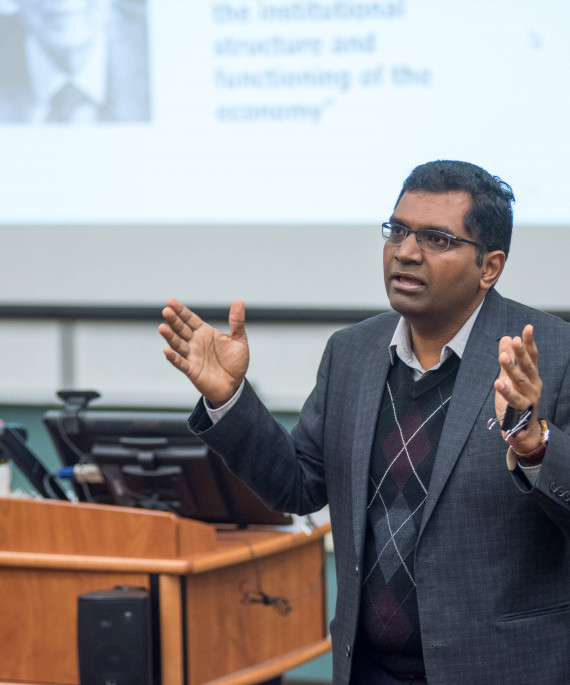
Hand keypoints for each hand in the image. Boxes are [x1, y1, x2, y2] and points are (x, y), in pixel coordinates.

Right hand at [158, 298, 248, 407]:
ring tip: (162, 327)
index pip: (190, 319)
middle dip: (174, 320)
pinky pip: (180, 363)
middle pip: (181, 329)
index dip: (181, 311)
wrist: (235, 385)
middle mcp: (195, 342)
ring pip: (178, 344)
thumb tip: (239, 301)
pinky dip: (173, 358)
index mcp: (205, 332)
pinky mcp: (192, 370)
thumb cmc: (236, 362)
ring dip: (170, 336)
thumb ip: (237, 322)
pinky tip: (166, 350)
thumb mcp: (239, 340)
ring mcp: (192, 356)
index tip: (170, 301)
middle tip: (166, 310)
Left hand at [494, 324, 542, 452]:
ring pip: (520, 381)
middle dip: (521, 353)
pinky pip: (513, 399)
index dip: (529, 342)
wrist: (523, 430)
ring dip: (511, 369)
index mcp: (532, 376)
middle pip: (528, 366)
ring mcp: (529, 398)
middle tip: (515, 341)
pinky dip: (506, 391)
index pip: (532, 356)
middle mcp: (533, 385)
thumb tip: (507, 337)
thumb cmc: (517, 400)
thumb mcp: (511, 377)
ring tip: (502, 357)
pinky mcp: (522, 410)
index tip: (527, 328)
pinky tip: (498, 383)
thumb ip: (509, 359)